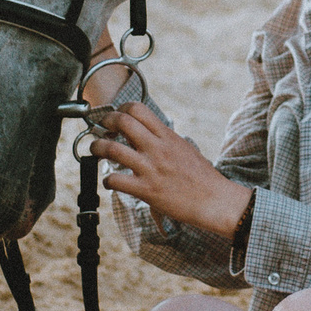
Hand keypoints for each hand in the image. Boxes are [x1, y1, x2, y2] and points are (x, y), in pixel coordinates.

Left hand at [91, 102, 252, 239]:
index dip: (121, 110)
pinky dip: (107, 180)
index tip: (117, 117)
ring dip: (97, 148)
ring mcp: (150, 169)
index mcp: (167, 136)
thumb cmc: (202, 177)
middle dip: (106, 121)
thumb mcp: (185, 148)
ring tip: (96, 151)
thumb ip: (165, 140)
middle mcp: (157, 148)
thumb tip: (147, 135)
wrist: (215, 200)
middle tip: (102, 129)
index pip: (138, 109)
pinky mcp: (146, 190)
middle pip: (122, 122)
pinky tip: (111, 181)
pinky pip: (116, 180)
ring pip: (112, 149)